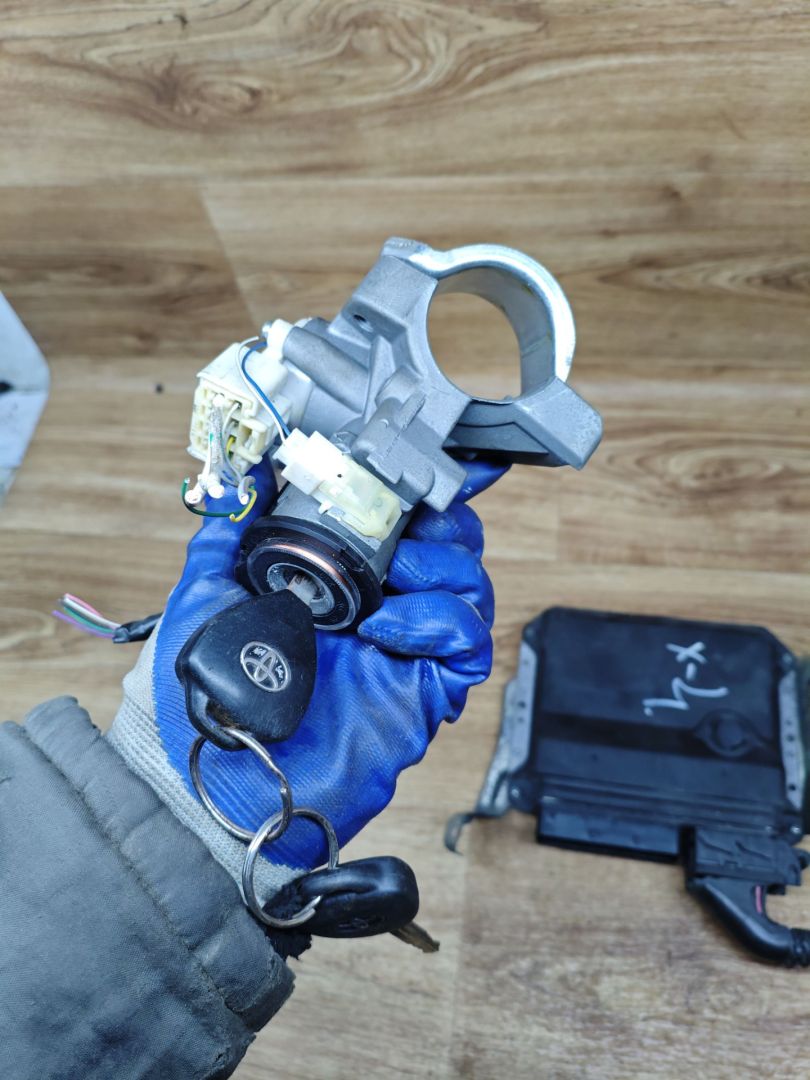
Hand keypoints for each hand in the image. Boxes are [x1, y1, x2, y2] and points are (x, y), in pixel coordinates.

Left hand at [116, 457, 504, 874]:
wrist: (217, 771)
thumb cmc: (208, 689)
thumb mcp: (207, 590)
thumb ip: (231, 528)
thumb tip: (252, 472)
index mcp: (342, 581)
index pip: (403, 525)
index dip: (431, 489)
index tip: (437, 458)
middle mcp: (384, 609)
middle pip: (453, 548)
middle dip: (446, 520)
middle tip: (414, 516)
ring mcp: (407, 651)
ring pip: (472, 586)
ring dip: (444, 564)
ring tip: (396, 571)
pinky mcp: (425, 692)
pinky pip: (468, 642)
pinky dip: (440, 619)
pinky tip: (389, 627)